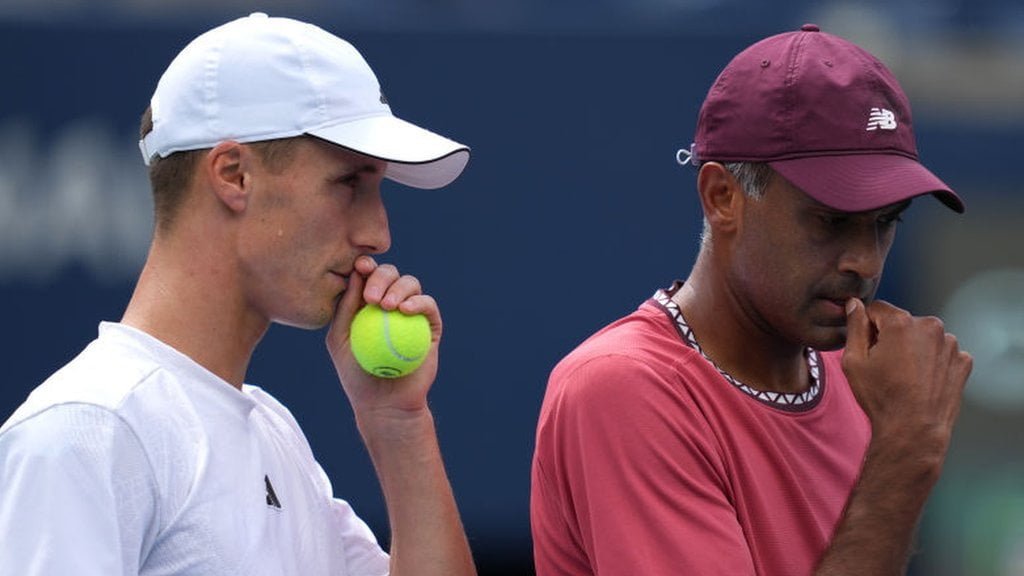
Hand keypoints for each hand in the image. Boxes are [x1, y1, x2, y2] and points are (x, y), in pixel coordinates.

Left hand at [326, 255, 441, 416]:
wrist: (384, 403)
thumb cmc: (356, 373)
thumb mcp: (339, 339)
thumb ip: (345, 307)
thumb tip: (356, 273)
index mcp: (367, 302)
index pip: (368, 275)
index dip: (366, 266)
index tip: (360, 268)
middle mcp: (391, 303)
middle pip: (391, 273)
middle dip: (381, 276)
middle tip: (371, 297)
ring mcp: (412, 313)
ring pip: (411, 283)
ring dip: (399, 287)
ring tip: (387, 305)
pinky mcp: (430, 325)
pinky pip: (428, 306)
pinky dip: (418, 302)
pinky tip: (405, 310)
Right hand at [841, 299, 972, 468]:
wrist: (913, 430)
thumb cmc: (881, 398)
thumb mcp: (853, 361)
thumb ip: (854, 326)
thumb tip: (855, 305)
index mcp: (901, 323)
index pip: (877, 309)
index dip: (867, 327)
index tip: (868, 347)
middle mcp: (930, 327)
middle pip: (903, 323)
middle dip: (892, 337)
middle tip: (885, 366)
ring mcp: (950, 345)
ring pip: (923, 337)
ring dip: (914, 349)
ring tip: (905, 376)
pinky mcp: (962, 362)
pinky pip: (941, 353)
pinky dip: (932, 362)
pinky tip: (922, 381)